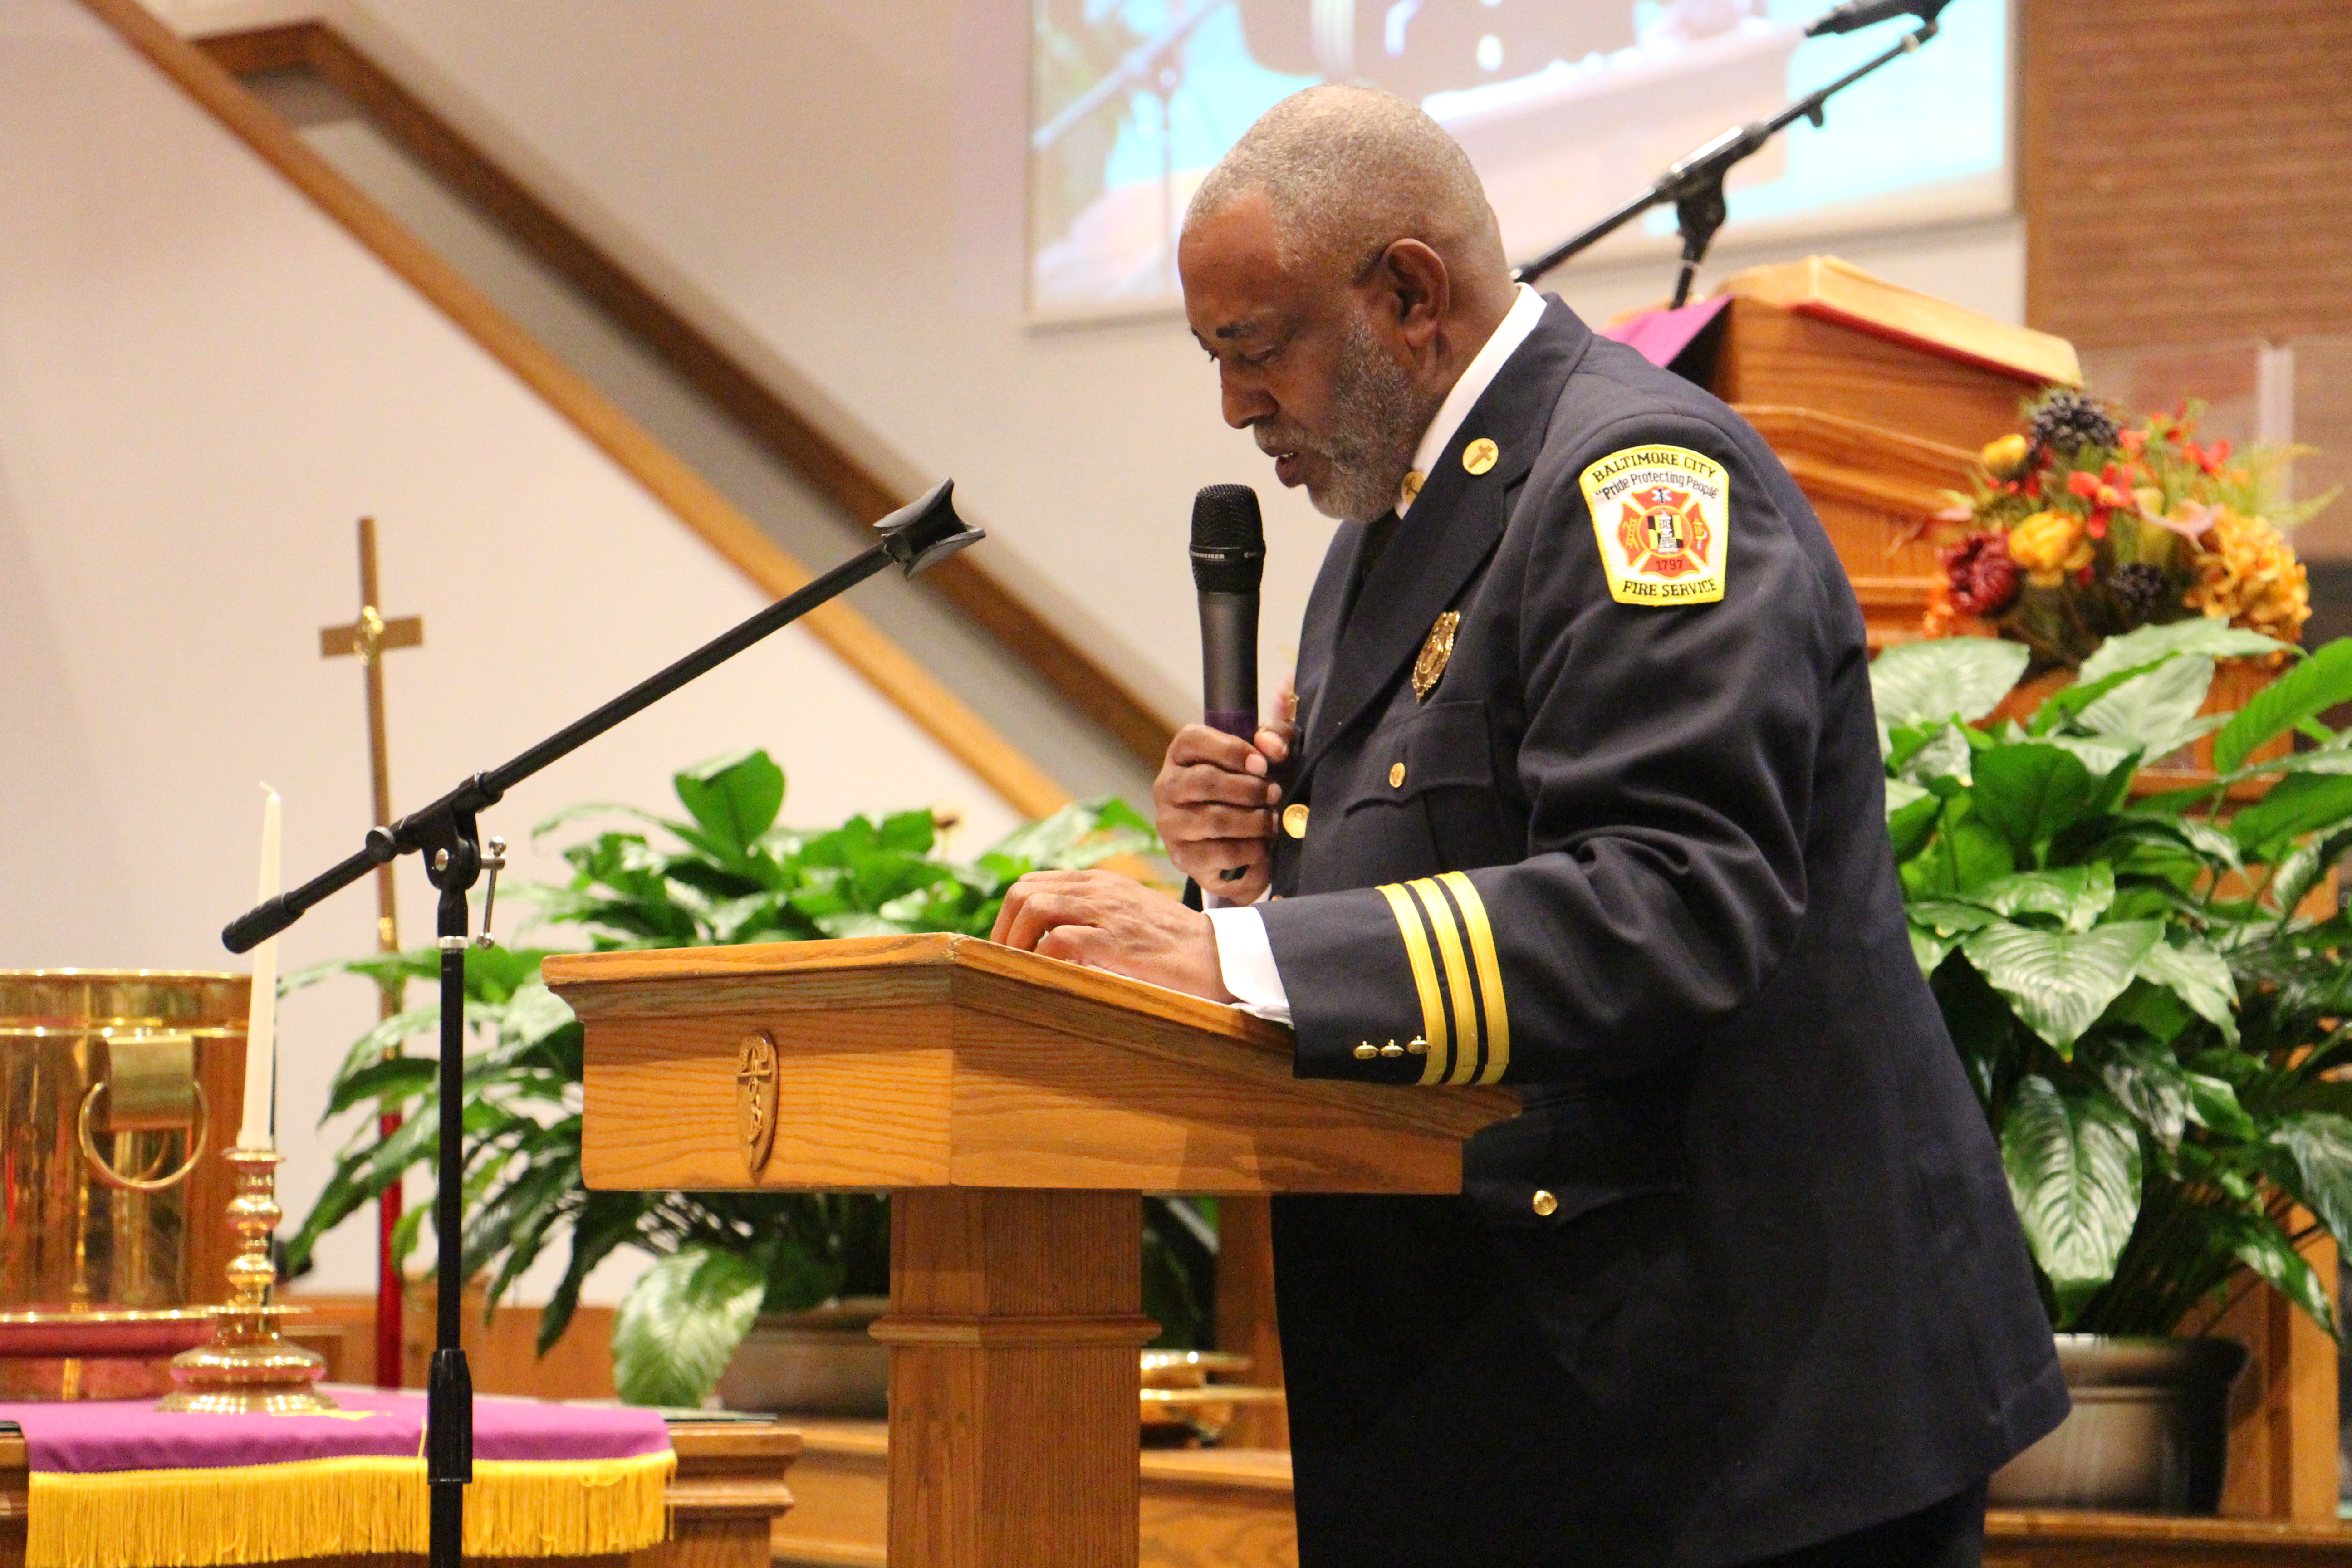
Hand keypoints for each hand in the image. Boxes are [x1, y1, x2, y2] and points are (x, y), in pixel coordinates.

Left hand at [989, 870, 1233, 1000]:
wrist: (1220, 957)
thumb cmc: (1173, 946)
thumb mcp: (1127, 918)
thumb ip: (1092, 919)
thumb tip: (1046, 943)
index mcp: (1099, 882)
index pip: (1032, 883)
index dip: (1009, 916)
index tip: (1005, 948)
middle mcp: (1098, 889)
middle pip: (1024, 892)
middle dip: (1003, 929)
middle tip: (1002, 964)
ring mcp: (1107, 911)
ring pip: (1035, 908)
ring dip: (1016, 942)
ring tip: (1017, 970)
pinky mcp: (1117, 939)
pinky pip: (1060, 940)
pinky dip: (1044, 958)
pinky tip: (1047, 977)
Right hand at [1154, 679, 1298, 903]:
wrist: (1240, 841)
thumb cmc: (1252, 786)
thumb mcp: (1268, 754)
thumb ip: (1276, 737)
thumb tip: (1272, 747)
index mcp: (1182, 753)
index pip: (1194, 740)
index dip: (1232, 750)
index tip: (1263, 765)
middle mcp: (1167, 786)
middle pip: (1205, 781)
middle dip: (1249, 789)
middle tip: (1275, 794)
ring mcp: (1170, 823)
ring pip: (1214, 820)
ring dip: (1254, 821)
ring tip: (1273, 822)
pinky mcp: (1183, 857)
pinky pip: (1221, 853)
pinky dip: (1251, 851)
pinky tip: (1263, 847)